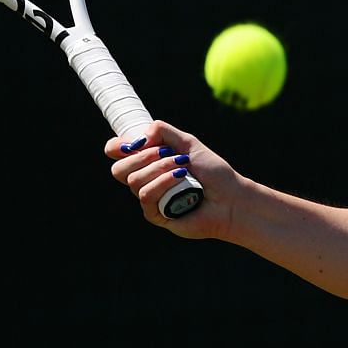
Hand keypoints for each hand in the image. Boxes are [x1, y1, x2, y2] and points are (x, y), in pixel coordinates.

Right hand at [103, 120, 235, 238]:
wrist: (231, 198)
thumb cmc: (213, 172)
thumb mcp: (189, 144)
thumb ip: (163, 132)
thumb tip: (138, 138)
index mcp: (149, 162)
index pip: (117, 154)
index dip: (116, 147)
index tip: (130, 143)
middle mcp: (146, 180)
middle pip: (119, 169)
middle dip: (142, 157)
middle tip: (167, 153)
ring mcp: (150, 199)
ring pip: (134, 181)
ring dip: (160, 169)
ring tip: (183, 168)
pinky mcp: (155, 215)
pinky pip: (146, 196)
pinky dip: (163, 183)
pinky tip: (181, 180)